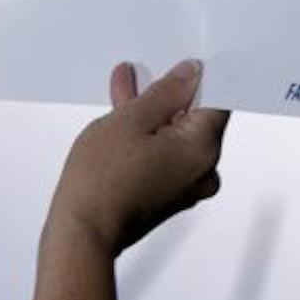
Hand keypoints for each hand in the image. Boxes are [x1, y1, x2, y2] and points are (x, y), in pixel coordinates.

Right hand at [46, 59, 228, 257]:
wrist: (81, 233)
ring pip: (174, 137)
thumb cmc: (102, 181)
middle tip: (141, 75)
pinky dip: (147, 139)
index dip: (198, 78)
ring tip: (124, 89)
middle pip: (193, 119)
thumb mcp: (132, 119)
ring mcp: (186, 187)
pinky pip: (165, 156)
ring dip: (151, 115)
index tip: (177, 66)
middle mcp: (204, 170)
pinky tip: (122, 119)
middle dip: (166, 95)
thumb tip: (191, 73)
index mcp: (204, 148)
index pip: (218, 100)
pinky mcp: (168, 196)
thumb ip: (166, 92)